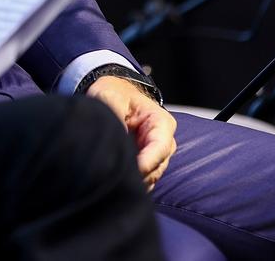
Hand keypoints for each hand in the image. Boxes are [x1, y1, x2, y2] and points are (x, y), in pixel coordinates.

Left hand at [87, 75, 176, 189]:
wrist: (112, 94)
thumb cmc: (114, 93)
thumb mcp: (111, 97)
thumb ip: (114, 114)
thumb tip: (115, 137)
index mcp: (161, 123)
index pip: (160, 148)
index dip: (146, 163)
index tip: (129, 169)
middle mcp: (163, 142)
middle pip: (156, 168)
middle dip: (136, 175)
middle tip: (113, 176)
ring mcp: (155, 155)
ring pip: (149, 177)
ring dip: (132, 179)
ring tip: (110, 175)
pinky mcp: (145, 163)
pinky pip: (141, 180)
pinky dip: (129, 181)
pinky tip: (113, 178)